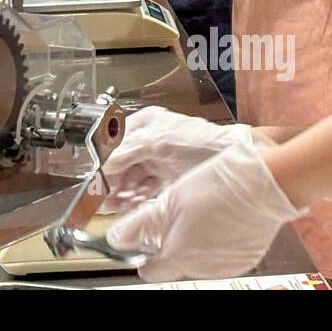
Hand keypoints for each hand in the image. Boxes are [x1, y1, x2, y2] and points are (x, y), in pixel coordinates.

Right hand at [100, 107, 254, 213]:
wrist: (235, 158)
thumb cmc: (203, 141)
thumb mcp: (159, 141)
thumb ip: (129, 150)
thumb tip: (105, 164)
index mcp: (145, 124)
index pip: (114, 144)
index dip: (104, 164)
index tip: (96, 182)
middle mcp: (150, 140)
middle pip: (122, 164)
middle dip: (113, 183)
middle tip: (103, 200)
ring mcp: (159, 159)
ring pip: (132, 178)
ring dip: (123, 193)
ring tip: (117, 206)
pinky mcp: (169, 177)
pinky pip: (145, 188)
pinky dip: (138, 198)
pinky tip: (134, 206)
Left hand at [107, 137, 306, 283]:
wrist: (264, 183)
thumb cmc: (219, 185)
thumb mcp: (171, 199)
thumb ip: (139, 224)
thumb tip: (116, 237)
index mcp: (180, 254)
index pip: (150, 271)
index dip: (143, 258)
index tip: (142, 245)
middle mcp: (203, 267)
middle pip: (174, 262)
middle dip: (170, 243)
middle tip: (176, 217)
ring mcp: (226, 265)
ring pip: (198, 259)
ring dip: (194, 242)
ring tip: (201, 213)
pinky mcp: (244, 259)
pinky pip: (222, 256)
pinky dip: (216, 242)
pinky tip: (218, 219)